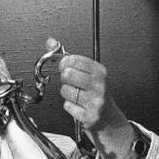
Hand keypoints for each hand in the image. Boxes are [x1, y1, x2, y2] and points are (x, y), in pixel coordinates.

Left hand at [48, 37, 136, 158]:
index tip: (65, 66)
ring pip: (66, 91)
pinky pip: (68, 106)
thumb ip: (68, 57)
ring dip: (66, 93)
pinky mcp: (89, 116)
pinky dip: (70, 106)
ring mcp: (95, 102)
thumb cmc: (95, 92)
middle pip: (68, 75)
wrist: (107, 117)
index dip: (65, 63)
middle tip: (71, 82)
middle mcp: (100, 86)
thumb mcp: (87, 72)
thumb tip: (50, 42)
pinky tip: (78, 106)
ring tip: (76, 95)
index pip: (74, 60)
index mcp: (100, 72)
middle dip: (65, 78)